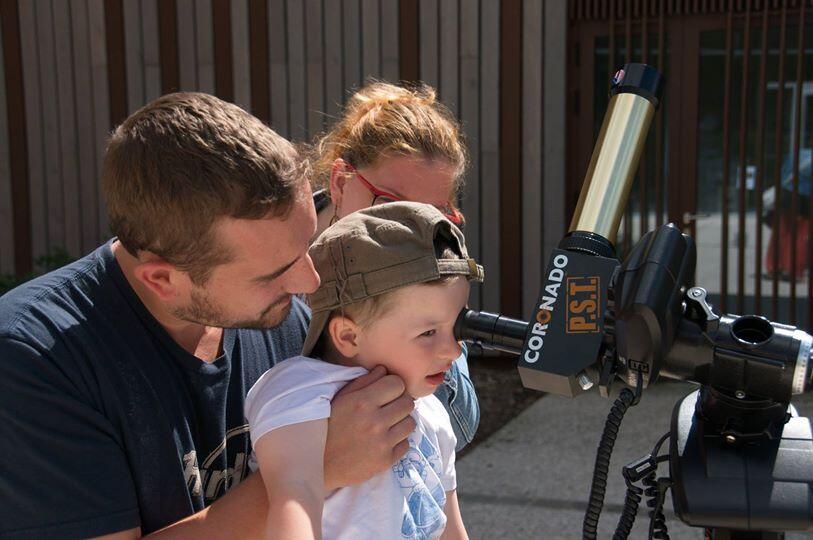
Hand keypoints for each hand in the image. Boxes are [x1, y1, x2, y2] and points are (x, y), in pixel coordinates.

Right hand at [324, 366, 415, 489]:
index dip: (393, 386)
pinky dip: (398, 441)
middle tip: (389, 407)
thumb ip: (364, 381)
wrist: (319, 463)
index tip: (387, 391)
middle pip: (408, 402)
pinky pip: (406, 444)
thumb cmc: (329, 426)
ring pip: (410, 423)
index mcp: (363, 402)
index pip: (397, 383)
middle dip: (400, 402)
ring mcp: (383, 443)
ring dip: (401, 421)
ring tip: (388, 424)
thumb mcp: (341, 398)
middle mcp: (376, 422)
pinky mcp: (386, 461)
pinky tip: (384, 440)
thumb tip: (384, 370)